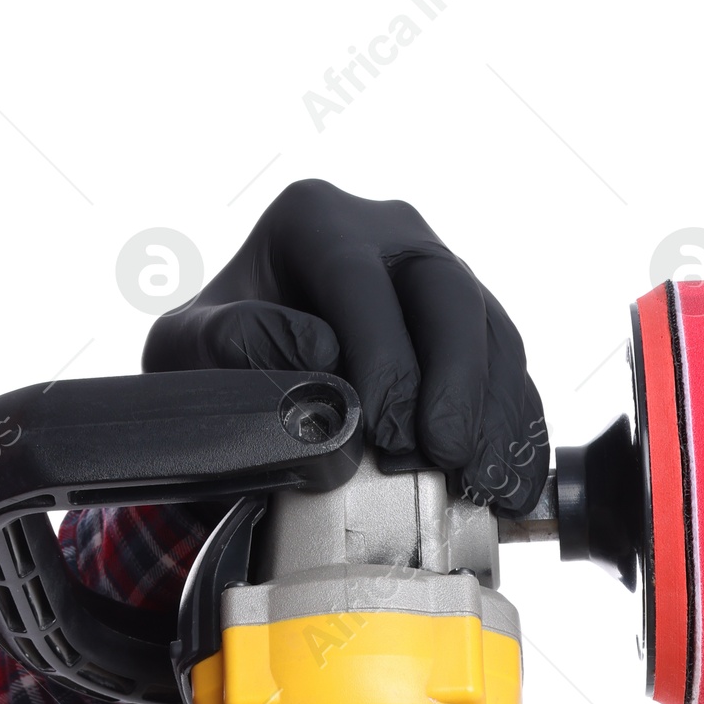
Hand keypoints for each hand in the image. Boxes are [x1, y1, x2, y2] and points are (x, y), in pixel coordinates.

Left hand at [140, 179, 549, 513]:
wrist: (244, 392)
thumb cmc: (215, 364)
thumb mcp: (185, 350)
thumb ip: (227, 342)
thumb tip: (319, 355)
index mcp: (317, 220)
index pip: (360, 278)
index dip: (381, 357)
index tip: (381, 432)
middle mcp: (389, 235)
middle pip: (447, 294)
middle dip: (454, 382)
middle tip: (443, 455)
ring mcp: (440, 281)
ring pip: (493, 333)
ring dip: (495, 415)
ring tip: (484, 482)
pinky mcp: (474, 335)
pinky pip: (512, 374)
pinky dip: (518, 431)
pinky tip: (513, 483)